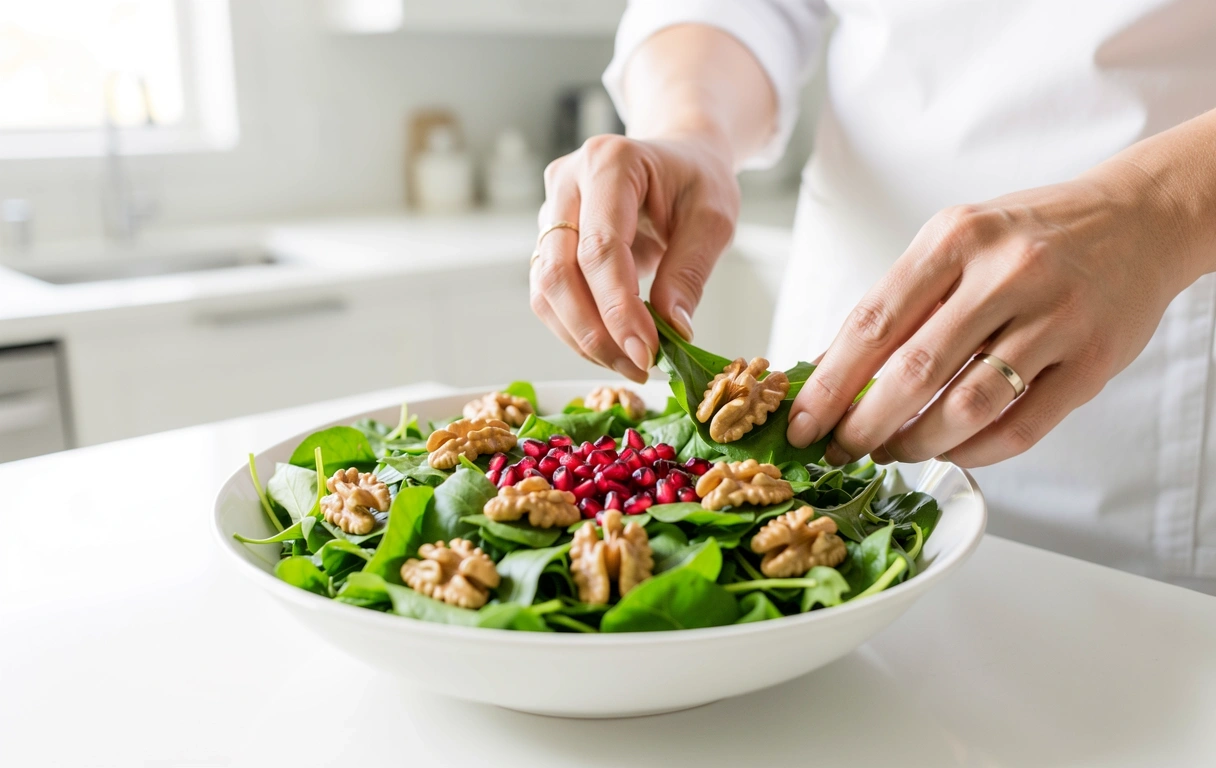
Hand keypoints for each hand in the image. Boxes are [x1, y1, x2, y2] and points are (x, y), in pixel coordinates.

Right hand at [530, 133, 739, 381]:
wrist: (678, 157)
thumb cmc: (697, 181)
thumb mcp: (713, 219)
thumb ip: (689, 271)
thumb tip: (673, 330)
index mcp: (609, 161)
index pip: (600, 246)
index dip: (618, 307)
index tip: (646, 353)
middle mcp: (566, 181)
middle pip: (559, 271)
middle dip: (595, 332)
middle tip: (637, 368)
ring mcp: (549, 210)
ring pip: (545, 290)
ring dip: (582, 338)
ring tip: (628, 364)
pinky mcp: (547, 239)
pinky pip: (549, 295)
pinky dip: (577, 330)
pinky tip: (612, 347)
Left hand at [786, 171, 1198, 467]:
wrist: (1138, 218)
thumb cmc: (1028, 237)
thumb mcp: (954, 244)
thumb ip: (896, 304)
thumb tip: (827, 370)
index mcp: (955, 239)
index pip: (873, 323)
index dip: (828, 384)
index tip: (800, 423)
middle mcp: (1006, 273)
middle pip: (913, 372)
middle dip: (862, 424)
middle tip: (838, 448)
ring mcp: (1055, 318)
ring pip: (966, 406)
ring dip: (915, 442)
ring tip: (890, 449)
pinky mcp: (1094, 362)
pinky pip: (1021, 427)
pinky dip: (973, 451)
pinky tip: (948, 449)